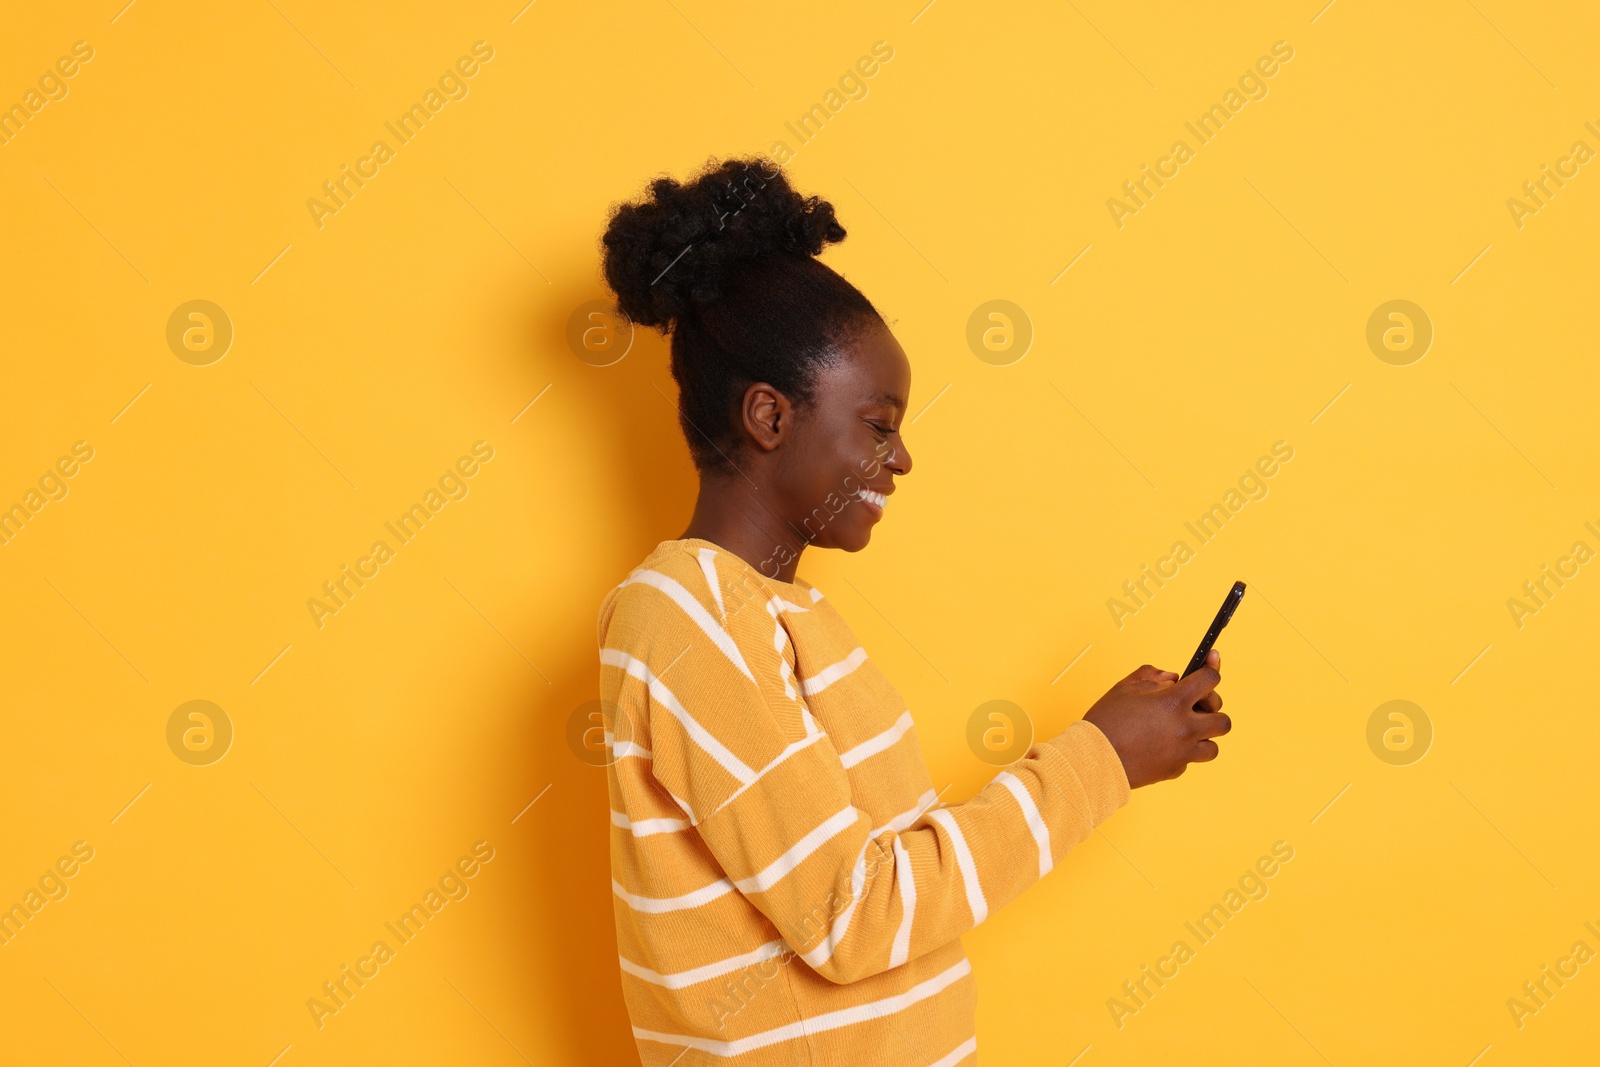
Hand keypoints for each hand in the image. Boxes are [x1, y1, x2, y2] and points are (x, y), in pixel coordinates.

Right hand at [1081, 650, 1228, 788]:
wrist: (1094, 760)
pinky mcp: (1175, 770)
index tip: (1210, 665)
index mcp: (1174, 702)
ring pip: (1214, 746)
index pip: (1210, 680)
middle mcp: (1185, 728)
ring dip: (1204, 736)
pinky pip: (1190, 760)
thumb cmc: (1106, 723)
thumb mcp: (1125, 688)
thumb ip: (1151, 676)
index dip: (1211, 668)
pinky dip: (1183, 752)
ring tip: (1186, 730)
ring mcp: (1183, 752)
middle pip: (1222, 719)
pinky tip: (1164, 745)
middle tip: (1195, 705)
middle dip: (1211, 709)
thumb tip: (1172, 678)